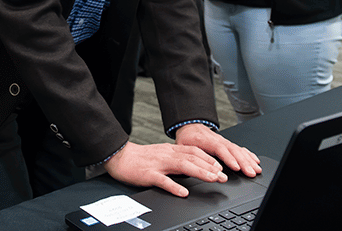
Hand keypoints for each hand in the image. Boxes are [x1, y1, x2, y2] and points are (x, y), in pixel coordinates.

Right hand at [104, 141, 231, 197]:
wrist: (119, 156)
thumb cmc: (139, 157)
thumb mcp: (160, 154)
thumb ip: (175, 158)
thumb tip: (192, 165)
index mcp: (170, 150)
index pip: (194, 151)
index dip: (208, 158)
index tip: (220, 167)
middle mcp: (167, 155)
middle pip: (192, 158)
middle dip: (210, 167)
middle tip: (223, 176)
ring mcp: (158, 164)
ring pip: (183, 166)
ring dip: (200, 172)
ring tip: (212, 179)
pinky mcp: (148, 174)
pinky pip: (163, 181)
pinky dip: (174, 186)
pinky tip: (183, 192)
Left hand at [175, 123, 260, 178]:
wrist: (189, 126)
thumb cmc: (186, 138)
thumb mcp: (182, 146)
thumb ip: (188, 156)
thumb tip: (193, 169)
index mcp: (205, 140)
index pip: (219, 149)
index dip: (228, 158)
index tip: (236, 167)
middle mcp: (217, 140)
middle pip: (233, 150)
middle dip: (243, 162)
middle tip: (251, 172)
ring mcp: (224, 142)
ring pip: (238, 150)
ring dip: (248, 160)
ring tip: (256, 169)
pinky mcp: (227, 144)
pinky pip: (240, 148)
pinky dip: (248, 155)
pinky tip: (255, 161)